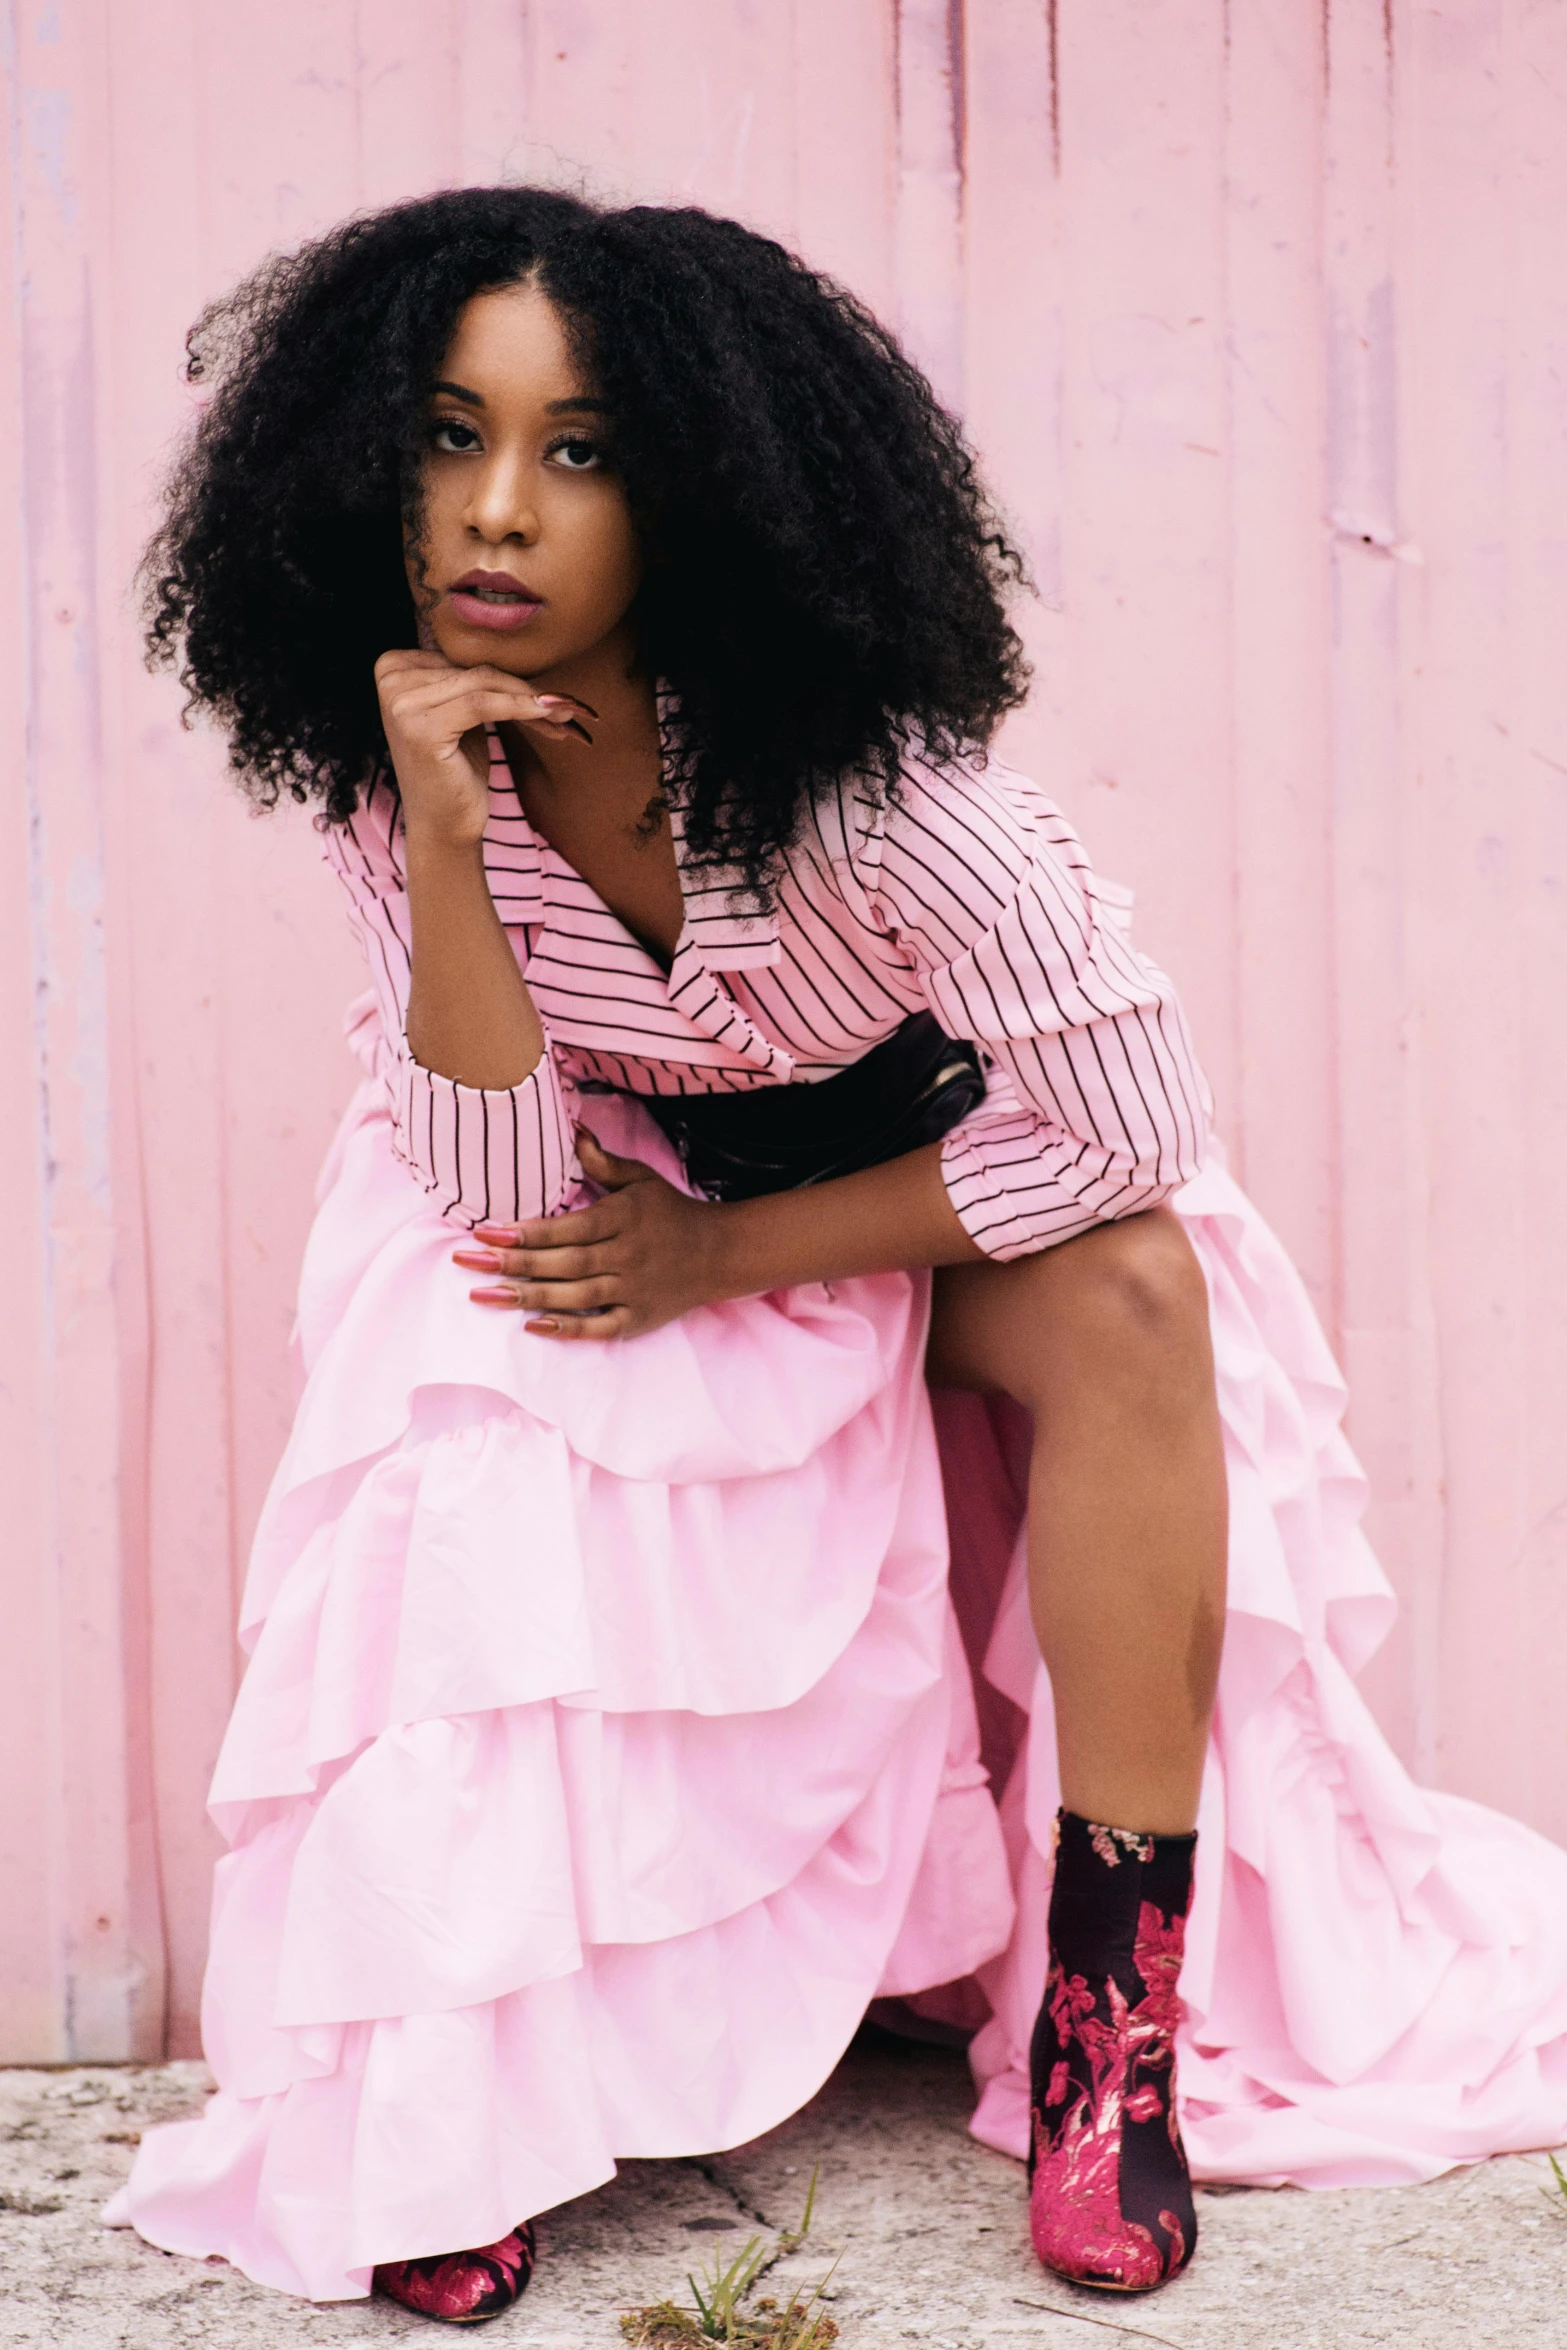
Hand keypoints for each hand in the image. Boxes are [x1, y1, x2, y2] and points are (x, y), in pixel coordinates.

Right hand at [374, 648, 592, 849]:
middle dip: (527, 690)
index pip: (465, 659)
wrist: (443, 826)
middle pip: (475, 670)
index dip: (511, 677)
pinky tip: (552, 714)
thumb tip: (529, 650)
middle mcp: (390, 678)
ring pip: (484, 683)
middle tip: (573, 707)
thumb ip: (473, 678)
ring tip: (570, 714)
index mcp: (393, 667)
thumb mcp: (461, 713)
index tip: (553, 697)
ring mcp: (400, 702)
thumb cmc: (455, 770)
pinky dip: (522, 707)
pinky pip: (483, 703)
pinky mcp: (420, 726)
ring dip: (533, 699)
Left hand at [451, 1129, 729, 1340]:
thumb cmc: (670, 1212)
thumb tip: (573, 1128)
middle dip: (513, 1264)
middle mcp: (627, 1256)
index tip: (484, 1232)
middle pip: (564, 1263)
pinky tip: (532, 1326)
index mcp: (623, 1219)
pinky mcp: (640, 1319)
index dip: (525, 1233)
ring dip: (527, 1297)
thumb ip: (602, 1160)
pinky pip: (601, 1328)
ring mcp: (634, 1291)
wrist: (719, 1253)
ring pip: (575, 1297)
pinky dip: (568, 1330)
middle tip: (466, 1262)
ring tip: (483, 1295)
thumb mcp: (640, 1179)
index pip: (567, 1228)